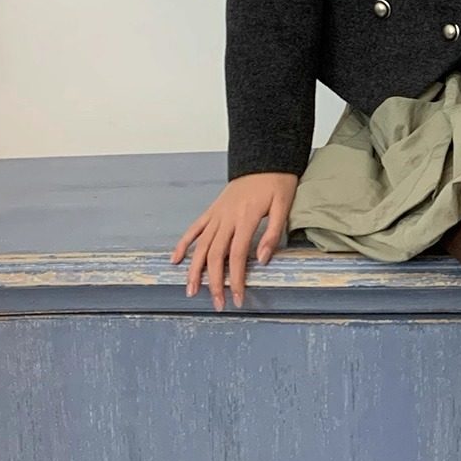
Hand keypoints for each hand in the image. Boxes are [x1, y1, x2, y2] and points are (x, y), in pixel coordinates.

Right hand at [170, 172, 298, 310]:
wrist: (265, 157)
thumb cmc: (277, 181)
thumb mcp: (284, 205)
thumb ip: (273, 232)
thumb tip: (262, 260)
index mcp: (246, 217)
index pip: (236, 256)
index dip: (235, 279)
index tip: (237, 297)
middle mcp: (227, 217)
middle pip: (215, 255)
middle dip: (215, 282)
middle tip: (217, 303)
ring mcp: (217, 213)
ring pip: (201, 245)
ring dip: (195, 269)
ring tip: (191, 291)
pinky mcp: (213, 209)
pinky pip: (195, 228)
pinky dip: (184, 243)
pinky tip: (176, 259)